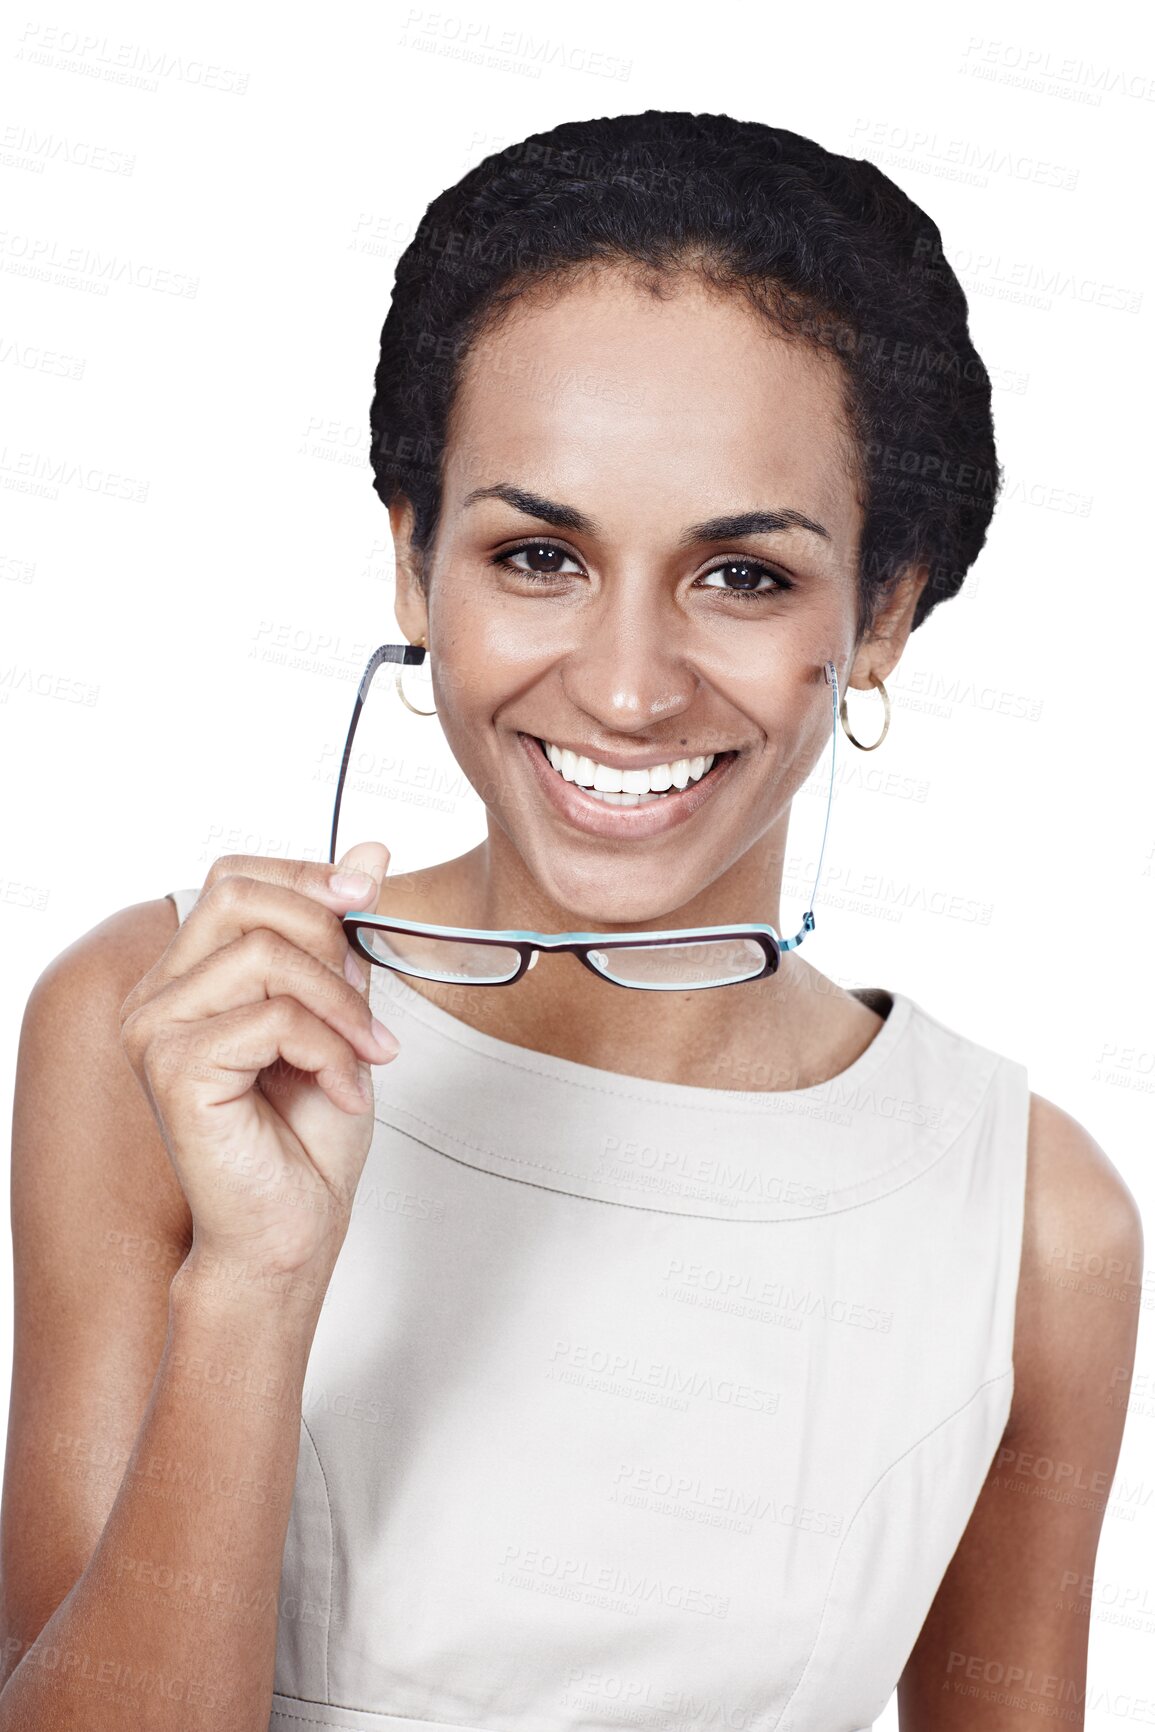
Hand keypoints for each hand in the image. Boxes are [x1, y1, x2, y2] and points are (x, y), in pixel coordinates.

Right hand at [120, 842, 397, 1287]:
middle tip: (368, 1000)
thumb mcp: (341, 1013)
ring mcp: (156, 1032)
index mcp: (188, 976)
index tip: (367, 897)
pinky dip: (331, 1049)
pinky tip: (345, 1090)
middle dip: (327, 936)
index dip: (305, 877)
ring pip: (266, 956)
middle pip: (241, 897)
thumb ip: (342, 937)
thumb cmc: (307, 1136)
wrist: (290, 1231)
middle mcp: (158, 996)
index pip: (234, 879)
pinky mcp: (175, 1070)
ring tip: (367, 1056)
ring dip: (340, 1005)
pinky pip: (274, 1018)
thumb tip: (371, 854)